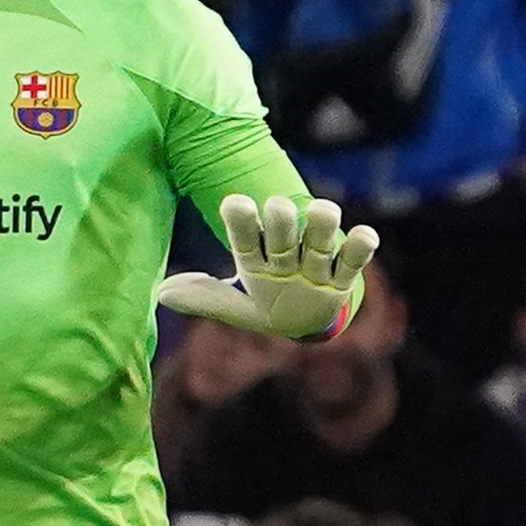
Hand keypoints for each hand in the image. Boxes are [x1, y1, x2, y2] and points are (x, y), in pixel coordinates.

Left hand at [153, 194, 378, 339]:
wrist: (304, 324)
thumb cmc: (266, 307)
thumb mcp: (235, 308)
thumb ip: (204, 298)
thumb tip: (162, 293)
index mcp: (256, 259)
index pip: (245, 238)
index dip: (241, 221)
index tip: (234, 201)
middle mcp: (287, 256)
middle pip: (285, 233)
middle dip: (281, 221)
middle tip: (276, 205)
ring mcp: (316, 266)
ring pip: (321, 240)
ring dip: (322, 225)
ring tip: (321, 210)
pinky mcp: (342, 281)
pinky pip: (352, 262)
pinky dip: (360, 247)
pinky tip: (363, 235)